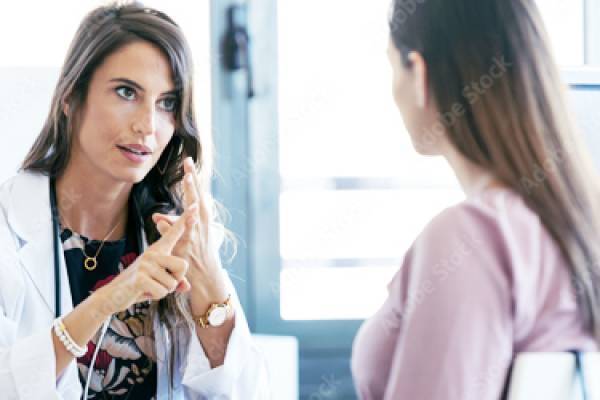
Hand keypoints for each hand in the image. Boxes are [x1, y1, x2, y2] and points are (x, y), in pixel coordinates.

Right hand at [96, 204, 198, 315]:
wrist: (113, 295)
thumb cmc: (141, 286)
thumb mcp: (160, 281)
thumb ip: (176, 282)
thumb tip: (187, 287)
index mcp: (158, 250)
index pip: (174, 232)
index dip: (185, 219)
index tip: (195, 205)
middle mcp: (153, 253)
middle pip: (183, 266)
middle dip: (176, 279)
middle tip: (160, 282)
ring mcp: (146, 264)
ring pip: (172, 283)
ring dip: (164, 290)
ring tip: (150, 286)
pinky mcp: (140, 278)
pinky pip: (162, 291)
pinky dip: (156, 296)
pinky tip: (144, 292)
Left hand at [151, 157, 227, 309]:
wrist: (206, 275)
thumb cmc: (195, 254)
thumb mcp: (184, 236)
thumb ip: (170, 225)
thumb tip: (156, 217)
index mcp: (202, 217)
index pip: (196, 193)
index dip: (192, 178)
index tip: (187, 161)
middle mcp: (202, 222)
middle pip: (197, 196)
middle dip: (193, 180)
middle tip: (188, 164)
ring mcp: (197, 231)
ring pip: (194, 209)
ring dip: (192, 194)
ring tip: (188, 180)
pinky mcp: (191, 243)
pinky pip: (184, 229)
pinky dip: (180, 221)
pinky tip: (172, 214)